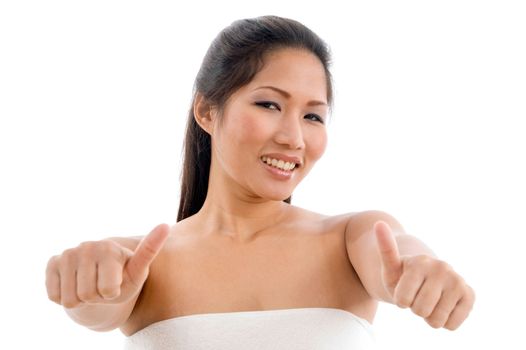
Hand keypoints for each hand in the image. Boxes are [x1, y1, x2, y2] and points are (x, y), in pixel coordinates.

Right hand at [46, 223, 169, 307]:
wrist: (100, 283)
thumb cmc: (124, 279)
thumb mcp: (139, 270)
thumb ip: (150, 250)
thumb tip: (165, 225)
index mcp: (109, 248)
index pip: (107, 290)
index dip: (113, 294)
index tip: (118, 282)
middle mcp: (86, 246)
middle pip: (87, 295)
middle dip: (97, 298)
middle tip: (102, 287)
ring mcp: (68, 254)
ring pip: (70, 299)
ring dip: (81, 300)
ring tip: (90, 287)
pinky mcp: (52, 263)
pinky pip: (55, 296)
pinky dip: (65, 298)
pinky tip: (74, 286)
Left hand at [374, 220, 474, 329]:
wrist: (424, 278)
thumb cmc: (402, 276)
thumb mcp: (389, 267)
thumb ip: (385, 248)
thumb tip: (378, 223)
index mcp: (419, 262)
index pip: (403, 301)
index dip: (400, 301)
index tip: (403, 289)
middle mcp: (441, 268)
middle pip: (421, 310)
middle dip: (415, 309)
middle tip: (417, 295)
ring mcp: (457, 280)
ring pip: (436, 320)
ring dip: (429, 317)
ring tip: (429, 300)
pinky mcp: (469, 294)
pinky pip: (451, 325)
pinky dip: (444, 322)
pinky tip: (442, 306)